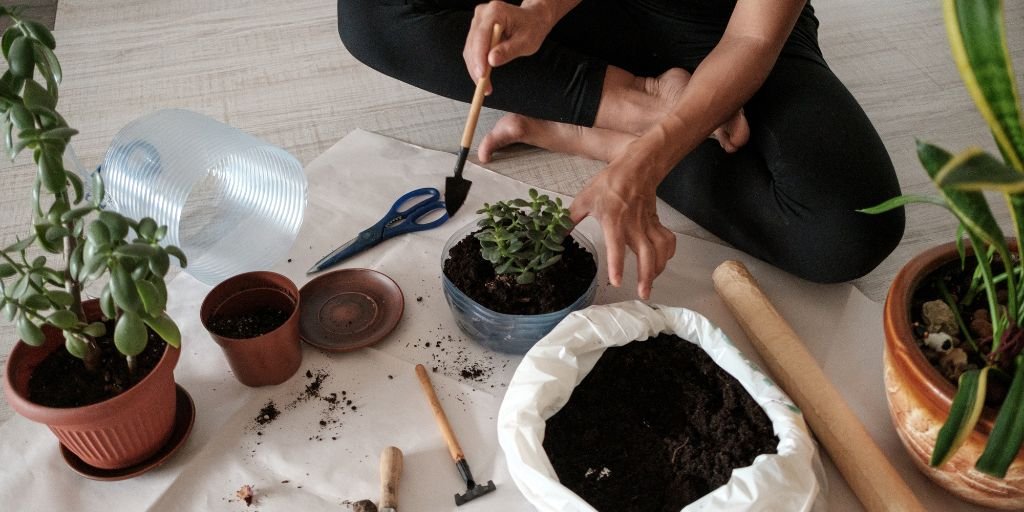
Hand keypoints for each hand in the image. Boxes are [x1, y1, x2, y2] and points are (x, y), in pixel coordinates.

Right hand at [463, 1, 565, 90]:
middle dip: (477, 68)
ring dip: (475, 69)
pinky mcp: (476, 30)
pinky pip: (472, 50)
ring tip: (485, 86)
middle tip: (484, 88)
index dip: (479, 57)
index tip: (481, 75)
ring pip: (470, 49)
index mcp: (495, 12)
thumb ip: (509, 51)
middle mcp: (482, 14)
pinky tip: (483, 77)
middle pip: (473, 44)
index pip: (481, 36)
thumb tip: (491, 61)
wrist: (532, 19)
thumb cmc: (532, 28)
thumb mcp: (526, 42)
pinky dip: (477, 65)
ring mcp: (477, 21)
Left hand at [569, 147, 676, 299]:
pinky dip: (668, 254)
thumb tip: (554, 236)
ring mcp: (648, 224)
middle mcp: (634, 224)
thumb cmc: (610, 183)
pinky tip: (662, 263)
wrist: (636, 167)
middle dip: (646, 275)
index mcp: (614, 219)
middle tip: (643, 294)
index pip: (616, 245)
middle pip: (646, 253)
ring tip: (650, 284)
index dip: (617, 264)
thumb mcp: (584, 200)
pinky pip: (667, 240)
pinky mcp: (657, 222)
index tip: (617, 282)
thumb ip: (568, 220)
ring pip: (660, 250)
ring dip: (658, 269)